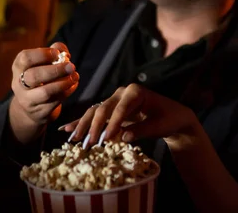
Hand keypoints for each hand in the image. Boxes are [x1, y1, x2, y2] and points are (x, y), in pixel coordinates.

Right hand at [9, 42, 78, 141]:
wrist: (34, 107)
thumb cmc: (42, 77)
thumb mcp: (45, 62)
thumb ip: (55, 51)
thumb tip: (63, 50)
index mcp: (19, 67)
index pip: (25, 58)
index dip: (43, 54)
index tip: (57, 54)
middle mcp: (19, 84)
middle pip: (34, 76)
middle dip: (56, 70)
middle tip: (71, 66)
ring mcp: (28, 100)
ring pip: (45, 92)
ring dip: (64, 83)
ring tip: (75, 76)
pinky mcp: (39, 112)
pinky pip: (55, 102)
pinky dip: (67, 92)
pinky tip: (73, 85)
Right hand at [62, 84, 202, 150]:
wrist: (172, 117)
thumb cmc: (168, 119)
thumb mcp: (159, 126)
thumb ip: (141, 130)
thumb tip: (122, 137)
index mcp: (135, 92)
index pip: (120, 109)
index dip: (113, 124)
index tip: (106, 139)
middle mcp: (122, 93)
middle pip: (103, 109)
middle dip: (95, 127)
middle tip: (89, 145)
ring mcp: (115, 101)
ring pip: (95, 112)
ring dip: (84, 126)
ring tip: (74, 140)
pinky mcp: (111, 111)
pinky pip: (94, 117)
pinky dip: (81, 123)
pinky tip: (66, 130)